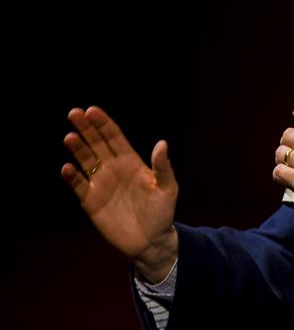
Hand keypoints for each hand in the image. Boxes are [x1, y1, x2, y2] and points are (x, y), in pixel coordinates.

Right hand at [61, 106, 177, 282]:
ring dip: (77, 149)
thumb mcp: (167, 188)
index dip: (103, 124)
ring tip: (70, 137)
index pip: (114, 137)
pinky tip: (67, 168)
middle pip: (96, 144)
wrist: (151, 241)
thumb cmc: (162, 212)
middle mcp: (114, 169)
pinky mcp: (91, 201)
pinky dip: (72, 177)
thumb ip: (162, 167)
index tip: (92, 110)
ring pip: (85, 161)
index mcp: (131, 162)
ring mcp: (101, 184)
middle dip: (86, 128)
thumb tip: (162, 143)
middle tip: (74, 113)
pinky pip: (78, 185)